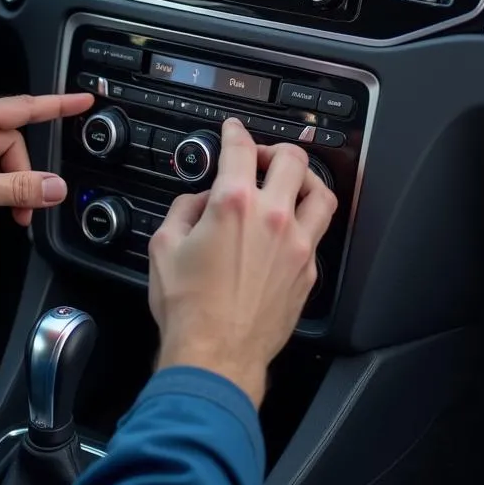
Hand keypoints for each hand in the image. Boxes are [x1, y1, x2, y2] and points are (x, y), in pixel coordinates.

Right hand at [148, 117, 336, 407]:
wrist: (215, 355)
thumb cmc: (188, 307)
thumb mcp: (163, 245)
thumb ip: (183, 210)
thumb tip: (197, 202)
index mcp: (234, 204)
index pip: (241, 148)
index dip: (235, 130)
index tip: (233, 129)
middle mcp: (272, 218)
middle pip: (293, 159)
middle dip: (274, 148)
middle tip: (260, 156)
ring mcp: (297, 246)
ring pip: (320, 193)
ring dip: (305, 178)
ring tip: (290, 181)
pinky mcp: (308, 272)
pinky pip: (317, 233)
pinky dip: (304, 221)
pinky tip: (288, 227)